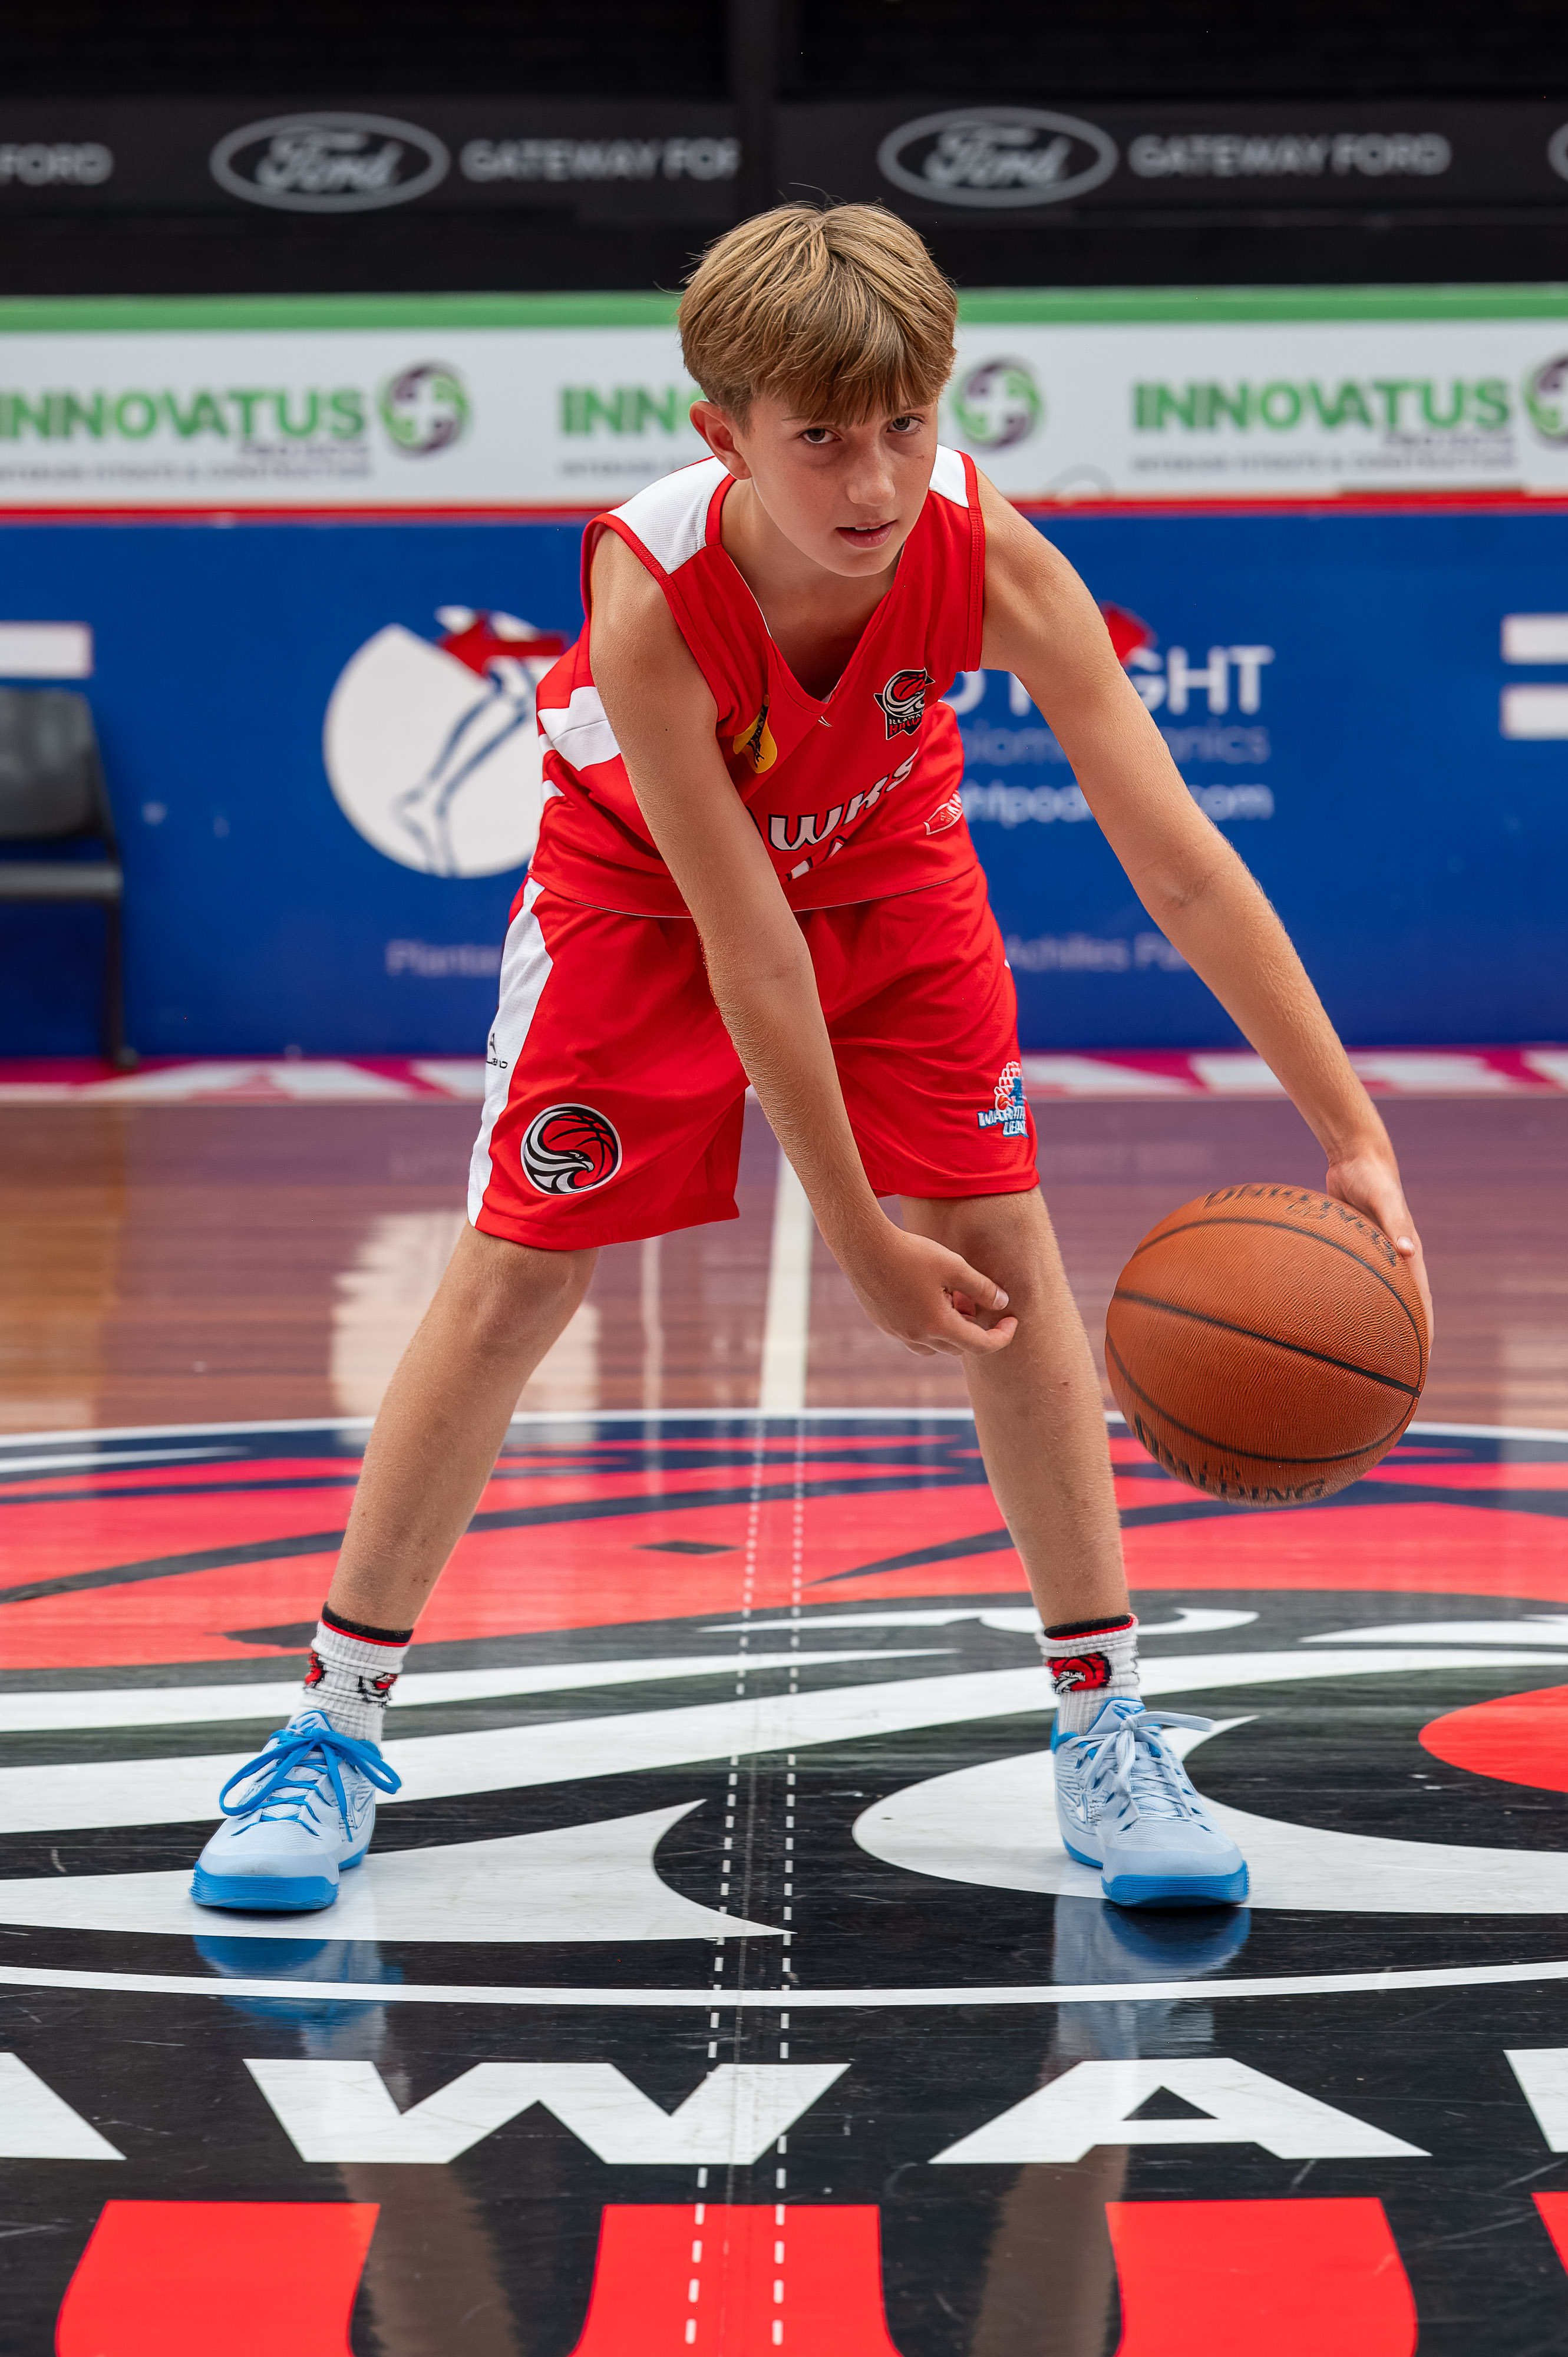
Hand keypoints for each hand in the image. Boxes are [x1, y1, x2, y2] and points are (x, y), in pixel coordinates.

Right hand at [846, 1225, 1017, 1358]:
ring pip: (934, 1344)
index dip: (1002, 1336)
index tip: (1013, 1321)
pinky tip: (926, 1294)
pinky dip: (928, 1324)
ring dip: (950, 1329)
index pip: (981, 1345)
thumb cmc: (910, 1252)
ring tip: (950, 1297)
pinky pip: (914, 1335)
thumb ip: (982, 1287)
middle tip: (973, 1297)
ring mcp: (897, 1332)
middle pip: (958, 1346)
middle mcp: (917, 1335)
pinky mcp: (884, 1323)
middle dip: (973, 1327)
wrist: (862, 1246)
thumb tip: (1003, 1302)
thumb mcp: (954, 1265)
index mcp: (938, 1324)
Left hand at [1324, 1144, 1434, 1349]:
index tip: (1422, 1365)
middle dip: (1402, 1338)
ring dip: (1374, 1324)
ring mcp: (1375, 1257)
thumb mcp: (1384, 1199)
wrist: (1355, 1157)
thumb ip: (1395, 1224)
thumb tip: (1409, 1251)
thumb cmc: (1372, 1177)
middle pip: (1402, 1307)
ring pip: (1377, 1298)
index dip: (1424, 1333)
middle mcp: (1394, 1260)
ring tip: (1363, 1355)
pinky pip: (1353, 1283)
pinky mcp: (1355, 1250)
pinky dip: (1348, 1301)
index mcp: (1408, 1255)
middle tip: (1395, 1374)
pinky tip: (1329, 1317)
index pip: (1421, 1303)